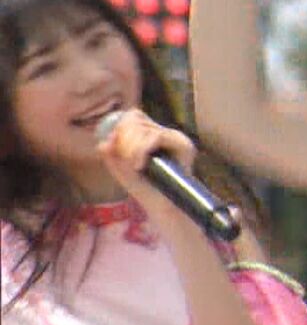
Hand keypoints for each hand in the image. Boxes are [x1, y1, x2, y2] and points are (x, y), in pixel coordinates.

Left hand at [97, 108, 197, 224]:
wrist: (165, 207)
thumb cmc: (145, 191)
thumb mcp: (121, 171)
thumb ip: (111, 155)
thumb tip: (104, 141)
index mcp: (153, 135)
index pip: (134, 117)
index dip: (120, 126)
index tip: (114, 146)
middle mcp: (167, 133)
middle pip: (137, 118)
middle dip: (124, 138)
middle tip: (126, 160)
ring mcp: (177, 138)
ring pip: (145, 129)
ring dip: (132, 147)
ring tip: (134, 166)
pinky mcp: (184, 145)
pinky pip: (156, 137)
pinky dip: (142, 150)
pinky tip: (139, 165)